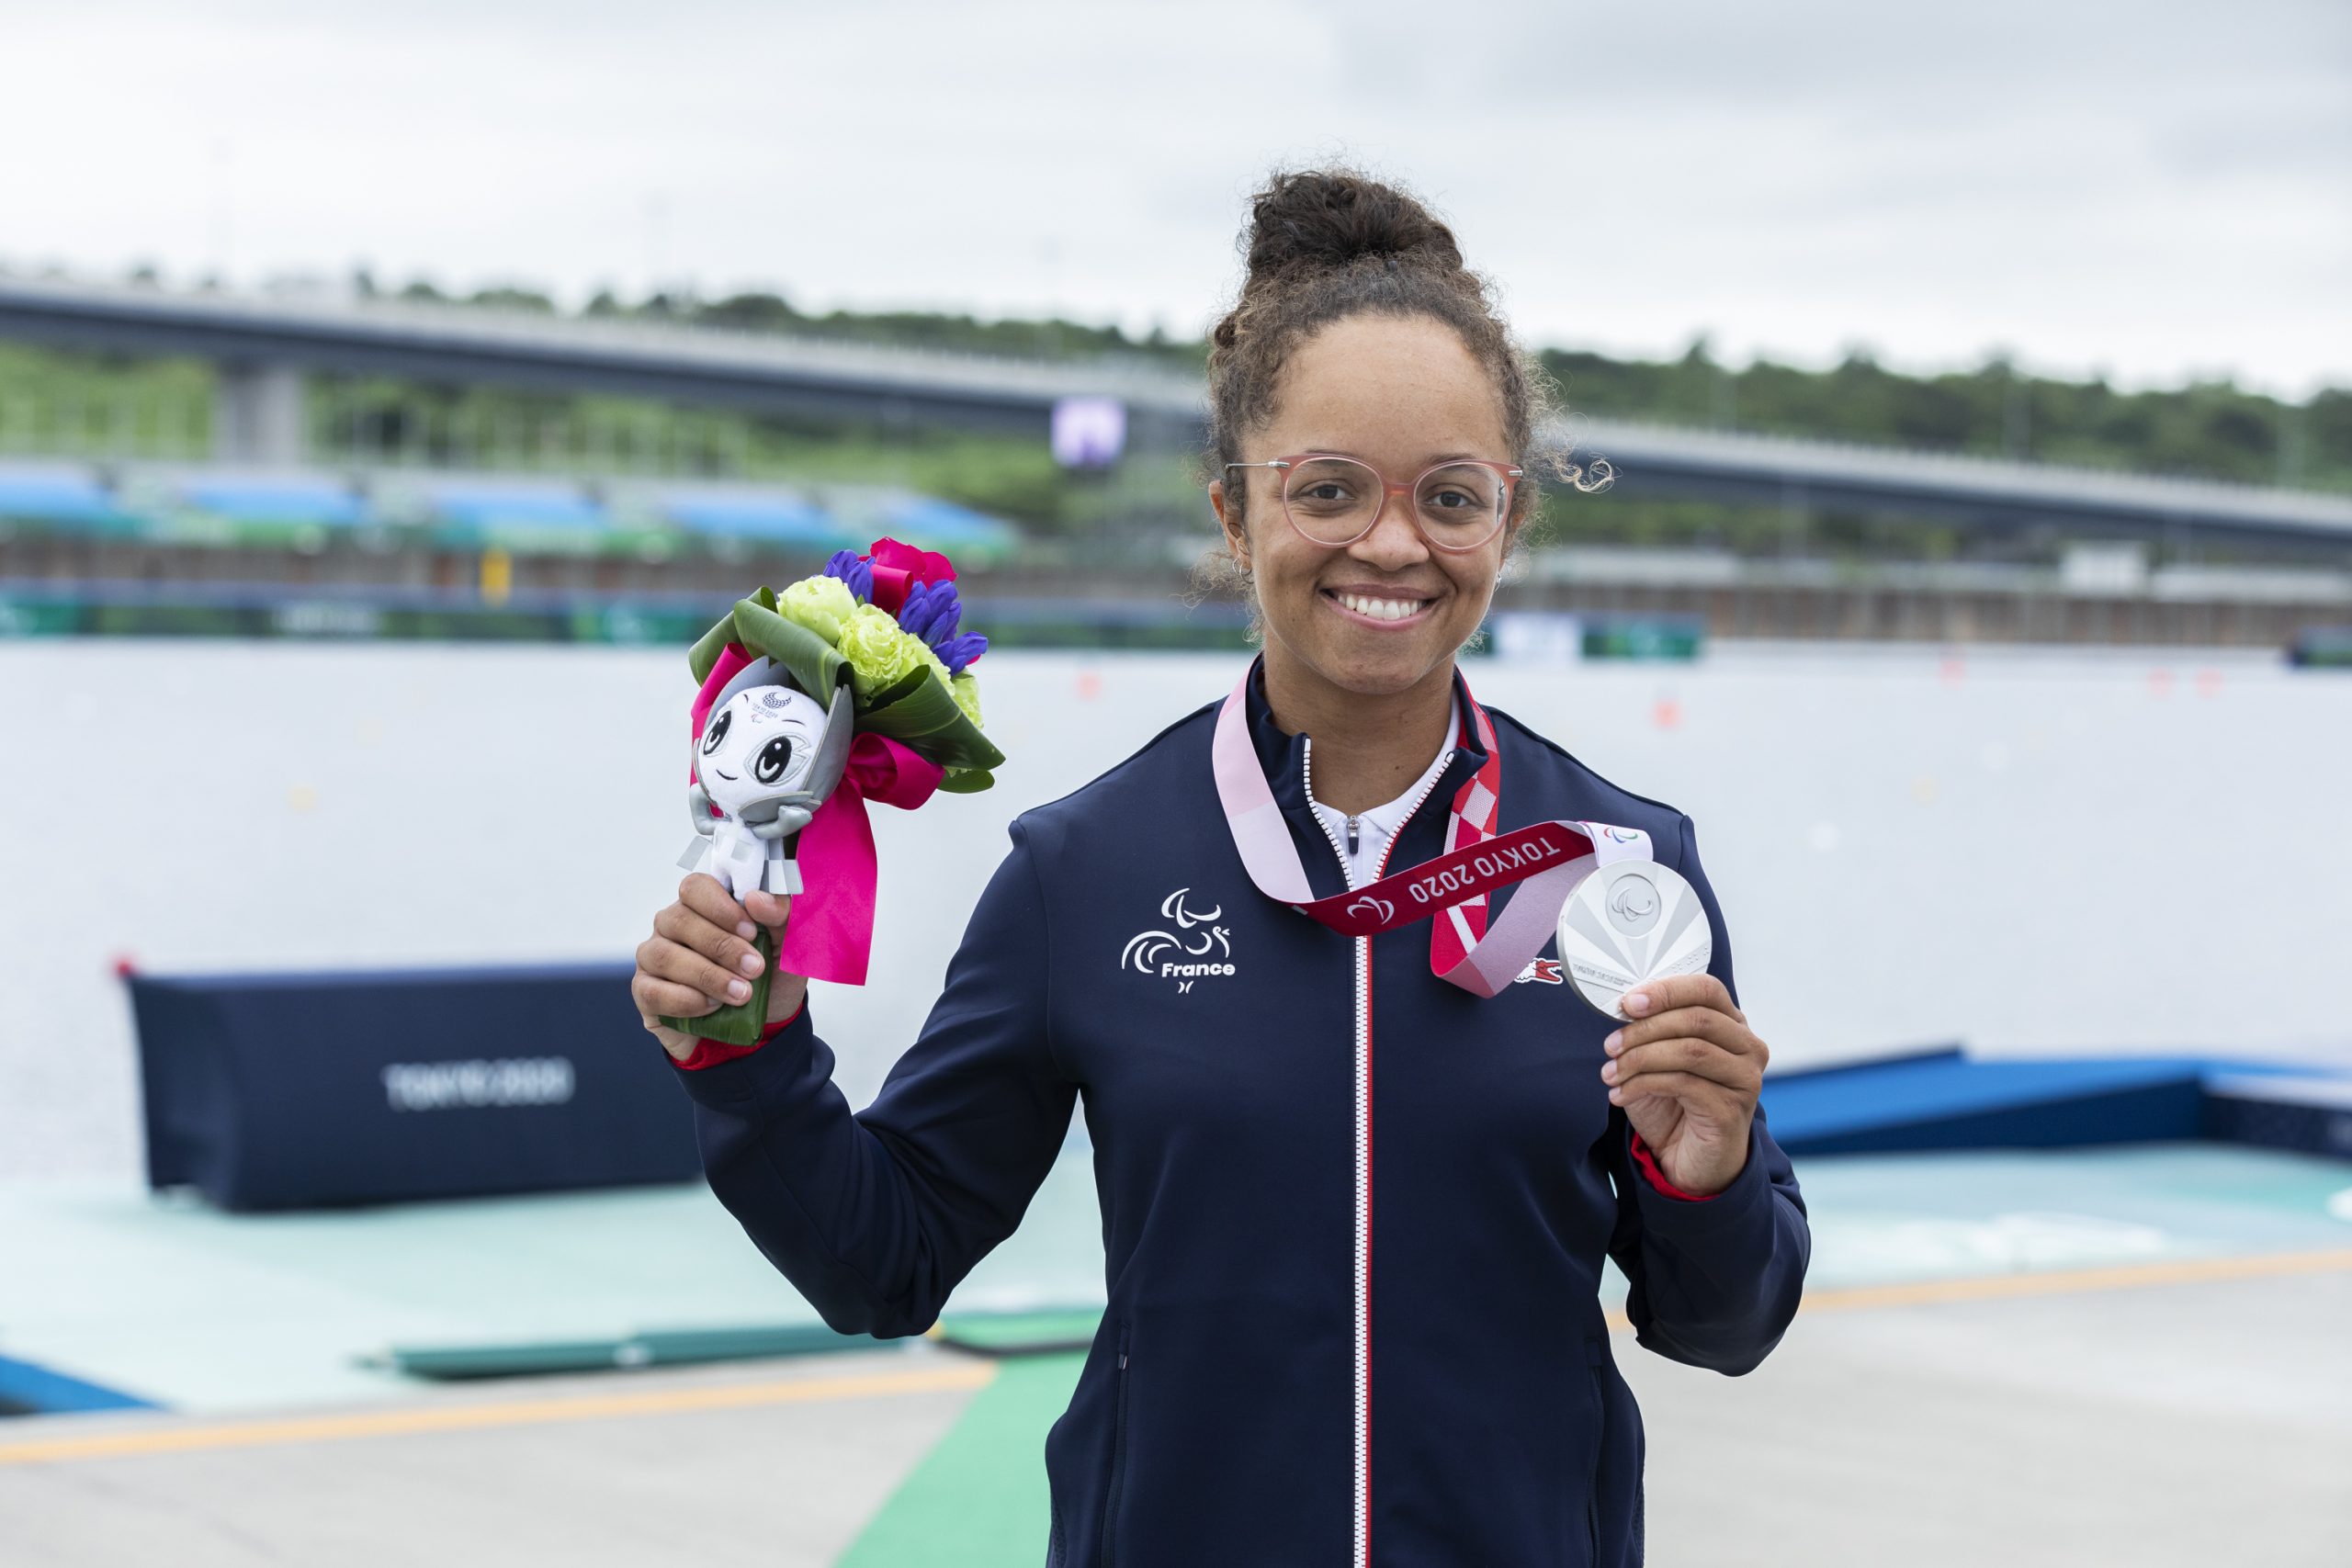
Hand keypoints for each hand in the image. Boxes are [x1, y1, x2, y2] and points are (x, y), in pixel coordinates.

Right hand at [631, 873, 806, 1060]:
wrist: (763, 1027)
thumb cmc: (769, 977)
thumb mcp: (788, 946)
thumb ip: (781, 916)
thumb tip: (757, 899)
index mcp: (704, 906)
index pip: (695, 887)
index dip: (720, 906)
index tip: (752, 931)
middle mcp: (672, 926)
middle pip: (679, 920)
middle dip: (721, 946)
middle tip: (754, 968)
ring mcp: (654, 958)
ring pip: (664, 955)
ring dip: (707, 975)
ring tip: (742, 994)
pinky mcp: (646, 993)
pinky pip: (653, 991)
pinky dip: (687, 1000)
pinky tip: (713, 1007)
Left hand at [1599, 973, 1767, 1196]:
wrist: (1689, 1161)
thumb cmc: (1674, 1104)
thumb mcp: (1659, 1058)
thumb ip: (1652, 1029)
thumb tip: (1625, 1004)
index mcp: (1733, 1025)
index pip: (1706, 990)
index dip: (1666, 991)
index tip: (1628, 1003)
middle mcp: (1748, 1048)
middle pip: (1696, 1019)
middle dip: (1644, 1029)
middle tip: (1610, 1045)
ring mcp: (1745, 1079)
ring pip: (1690, 1051)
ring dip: (1640, 1059)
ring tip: (1610, 1073)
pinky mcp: (1732, 1109)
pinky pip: (1682, 1084)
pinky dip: (1642, 1085)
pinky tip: (1620, 1095)